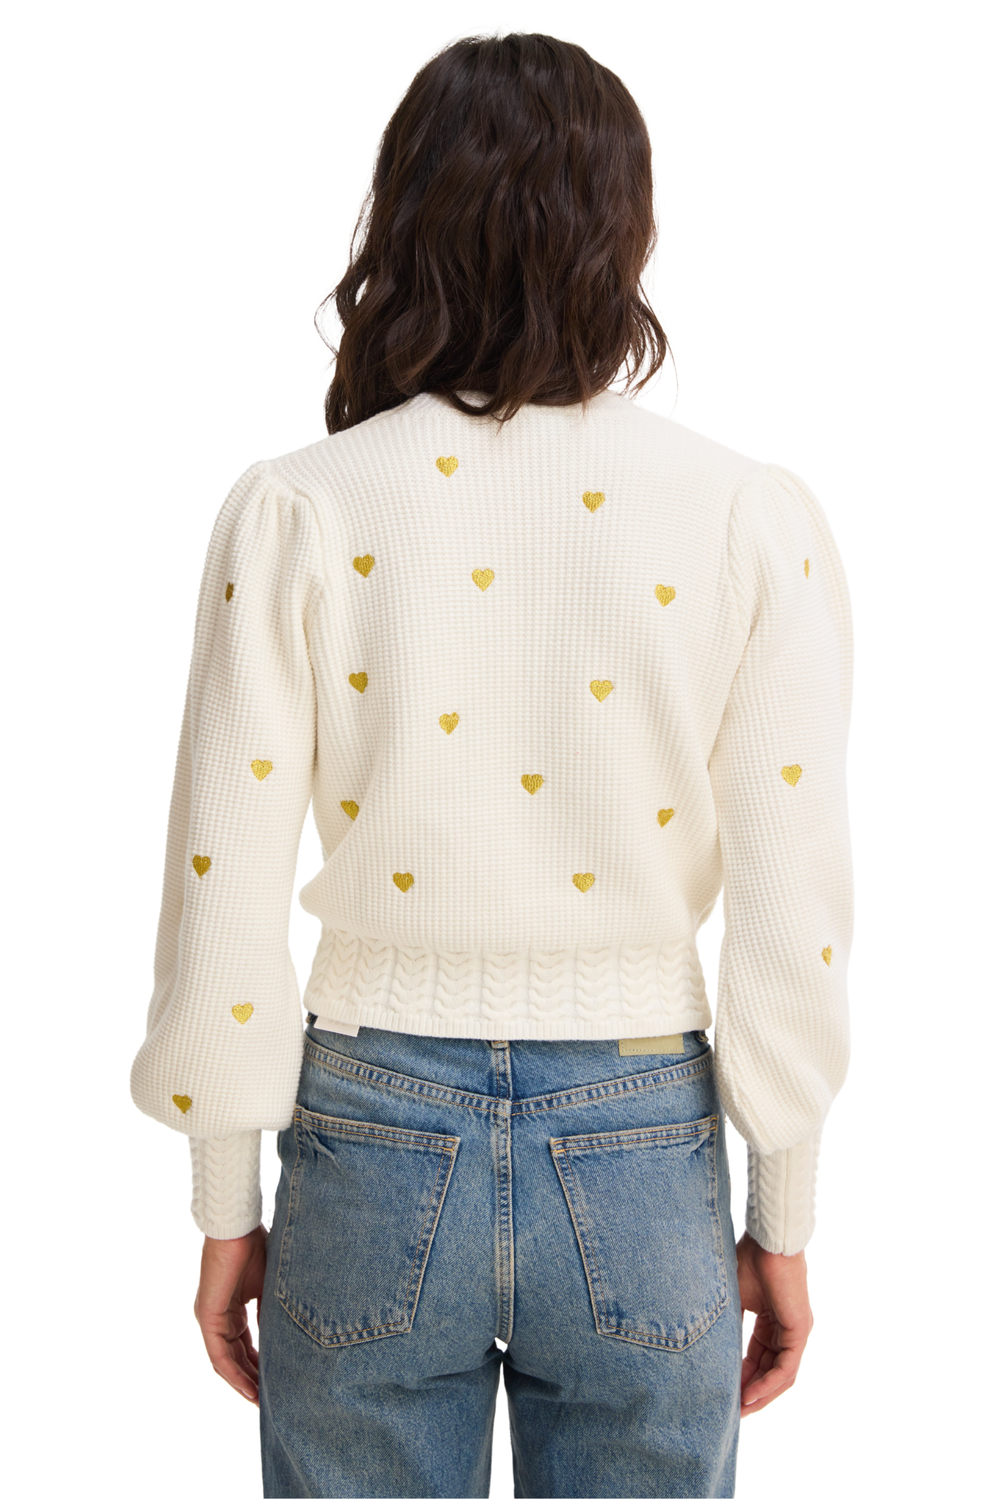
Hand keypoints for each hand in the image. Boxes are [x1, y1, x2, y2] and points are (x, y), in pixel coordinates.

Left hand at [193, 1224, 267, 1405]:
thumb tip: (284, 1337)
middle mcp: (217, 1317)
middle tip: (270, 1399)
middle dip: (252, 1378)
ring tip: (260, 1401)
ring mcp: (210, 1318)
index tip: (276, 1380)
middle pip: (235, 1357)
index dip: (259, 1364)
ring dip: (243, 1382)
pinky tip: (248, 1387)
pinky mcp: (207, 1317)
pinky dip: (234, 1373)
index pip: (244, 1344)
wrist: (238, 1226)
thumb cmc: (256, 1245)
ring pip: (226, 1360)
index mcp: (231, 1308)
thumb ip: (271, 1311)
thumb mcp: (269, 1286)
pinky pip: (219, 1354)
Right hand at [735, 1230, 813, 1415]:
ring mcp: (797, 1331)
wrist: (768, 1240)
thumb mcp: (733, 1298)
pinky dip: (769, 1384)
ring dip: (761, 1394)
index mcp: (772, 1321)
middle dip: (751, 1392)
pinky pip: (787, 1368)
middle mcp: (788, 1330)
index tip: (724, 1392)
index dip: (742, 1377)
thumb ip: (729, 1323)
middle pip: (771, 1371)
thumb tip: (708, 1344)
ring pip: (781, 1376)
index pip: (758, 1358)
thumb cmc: (749, 1259)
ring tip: (740, 1410)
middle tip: (731, 1411)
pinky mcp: (800, 1330)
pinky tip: (751, 1395)